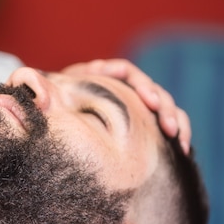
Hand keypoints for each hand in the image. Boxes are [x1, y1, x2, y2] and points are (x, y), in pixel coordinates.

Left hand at [61, 59, 190, 153]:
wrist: (60, 123)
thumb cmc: (54, 110)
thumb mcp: (52, 102)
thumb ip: (50, 94)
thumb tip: (40, 96)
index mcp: (102, 76)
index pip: (126, 72)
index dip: (139, 84)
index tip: (147, 101)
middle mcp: (123, 87)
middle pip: (151, 89)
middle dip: (163, 106)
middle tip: (169, 127)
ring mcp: (136, 105)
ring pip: (164, 106)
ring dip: (174, 120)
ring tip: (180, 141)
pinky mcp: (146, 123)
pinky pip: (168, 124)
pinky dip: (178, 134)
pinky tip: (183, 151)